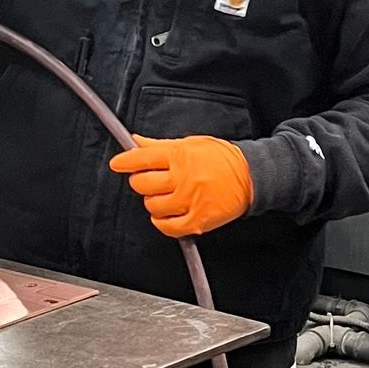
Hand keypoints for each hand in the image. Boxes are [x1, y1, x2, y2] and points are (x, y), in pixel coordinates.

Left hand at [109, 136, 253, 237]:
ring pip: (152, 206)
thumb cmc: (221, 159)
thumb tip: (136, 141)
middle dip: (141, 181)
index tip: (118, 163)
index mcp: (180, 156)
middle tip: (150, 179)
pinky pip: (167, 227)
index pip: (142, 158)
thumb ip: (160, 145)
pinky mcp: (197, 221)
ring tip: (165, 195)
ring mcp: (189, 201)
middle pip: (142, 184)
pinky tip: (167, 213)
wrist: (250, 176)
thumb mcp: (191, 143)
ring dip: (153, 201)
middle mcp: (183, 178)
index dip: (124, 161)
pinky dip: (162, 222)